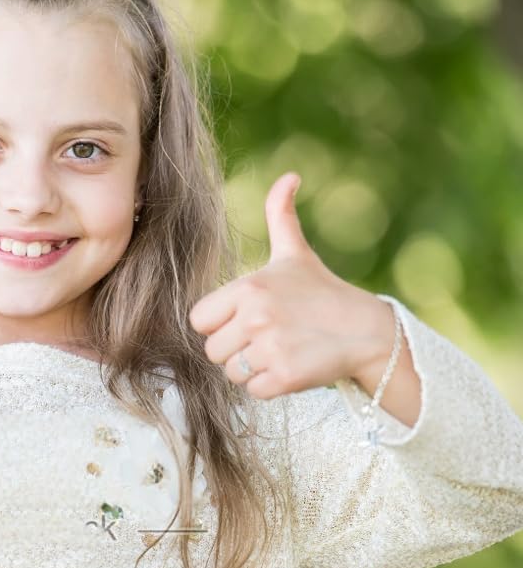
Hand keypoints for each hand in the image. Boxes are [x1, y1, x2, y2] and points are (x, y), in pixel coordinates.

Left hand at [188, 172, 390, 399]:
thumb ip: (281, 215)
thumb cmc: (323, 292)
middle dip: (235, 349)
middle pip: (212, 350)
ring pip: (231, 373)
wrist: (368, 331)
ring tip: (280, 350)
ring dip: (251, 368)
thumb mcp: (295, 253)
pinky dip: (270, 386)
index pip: (199, 319)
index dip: (218, 323)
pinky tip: (291, 366)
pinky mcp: (285, 377)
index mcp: (249, 288)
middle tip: (268, 337)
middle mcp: (255, 317)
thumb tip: (289, 176)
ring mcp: (270, 349)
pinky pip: (253, 391)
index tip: (244, 319)